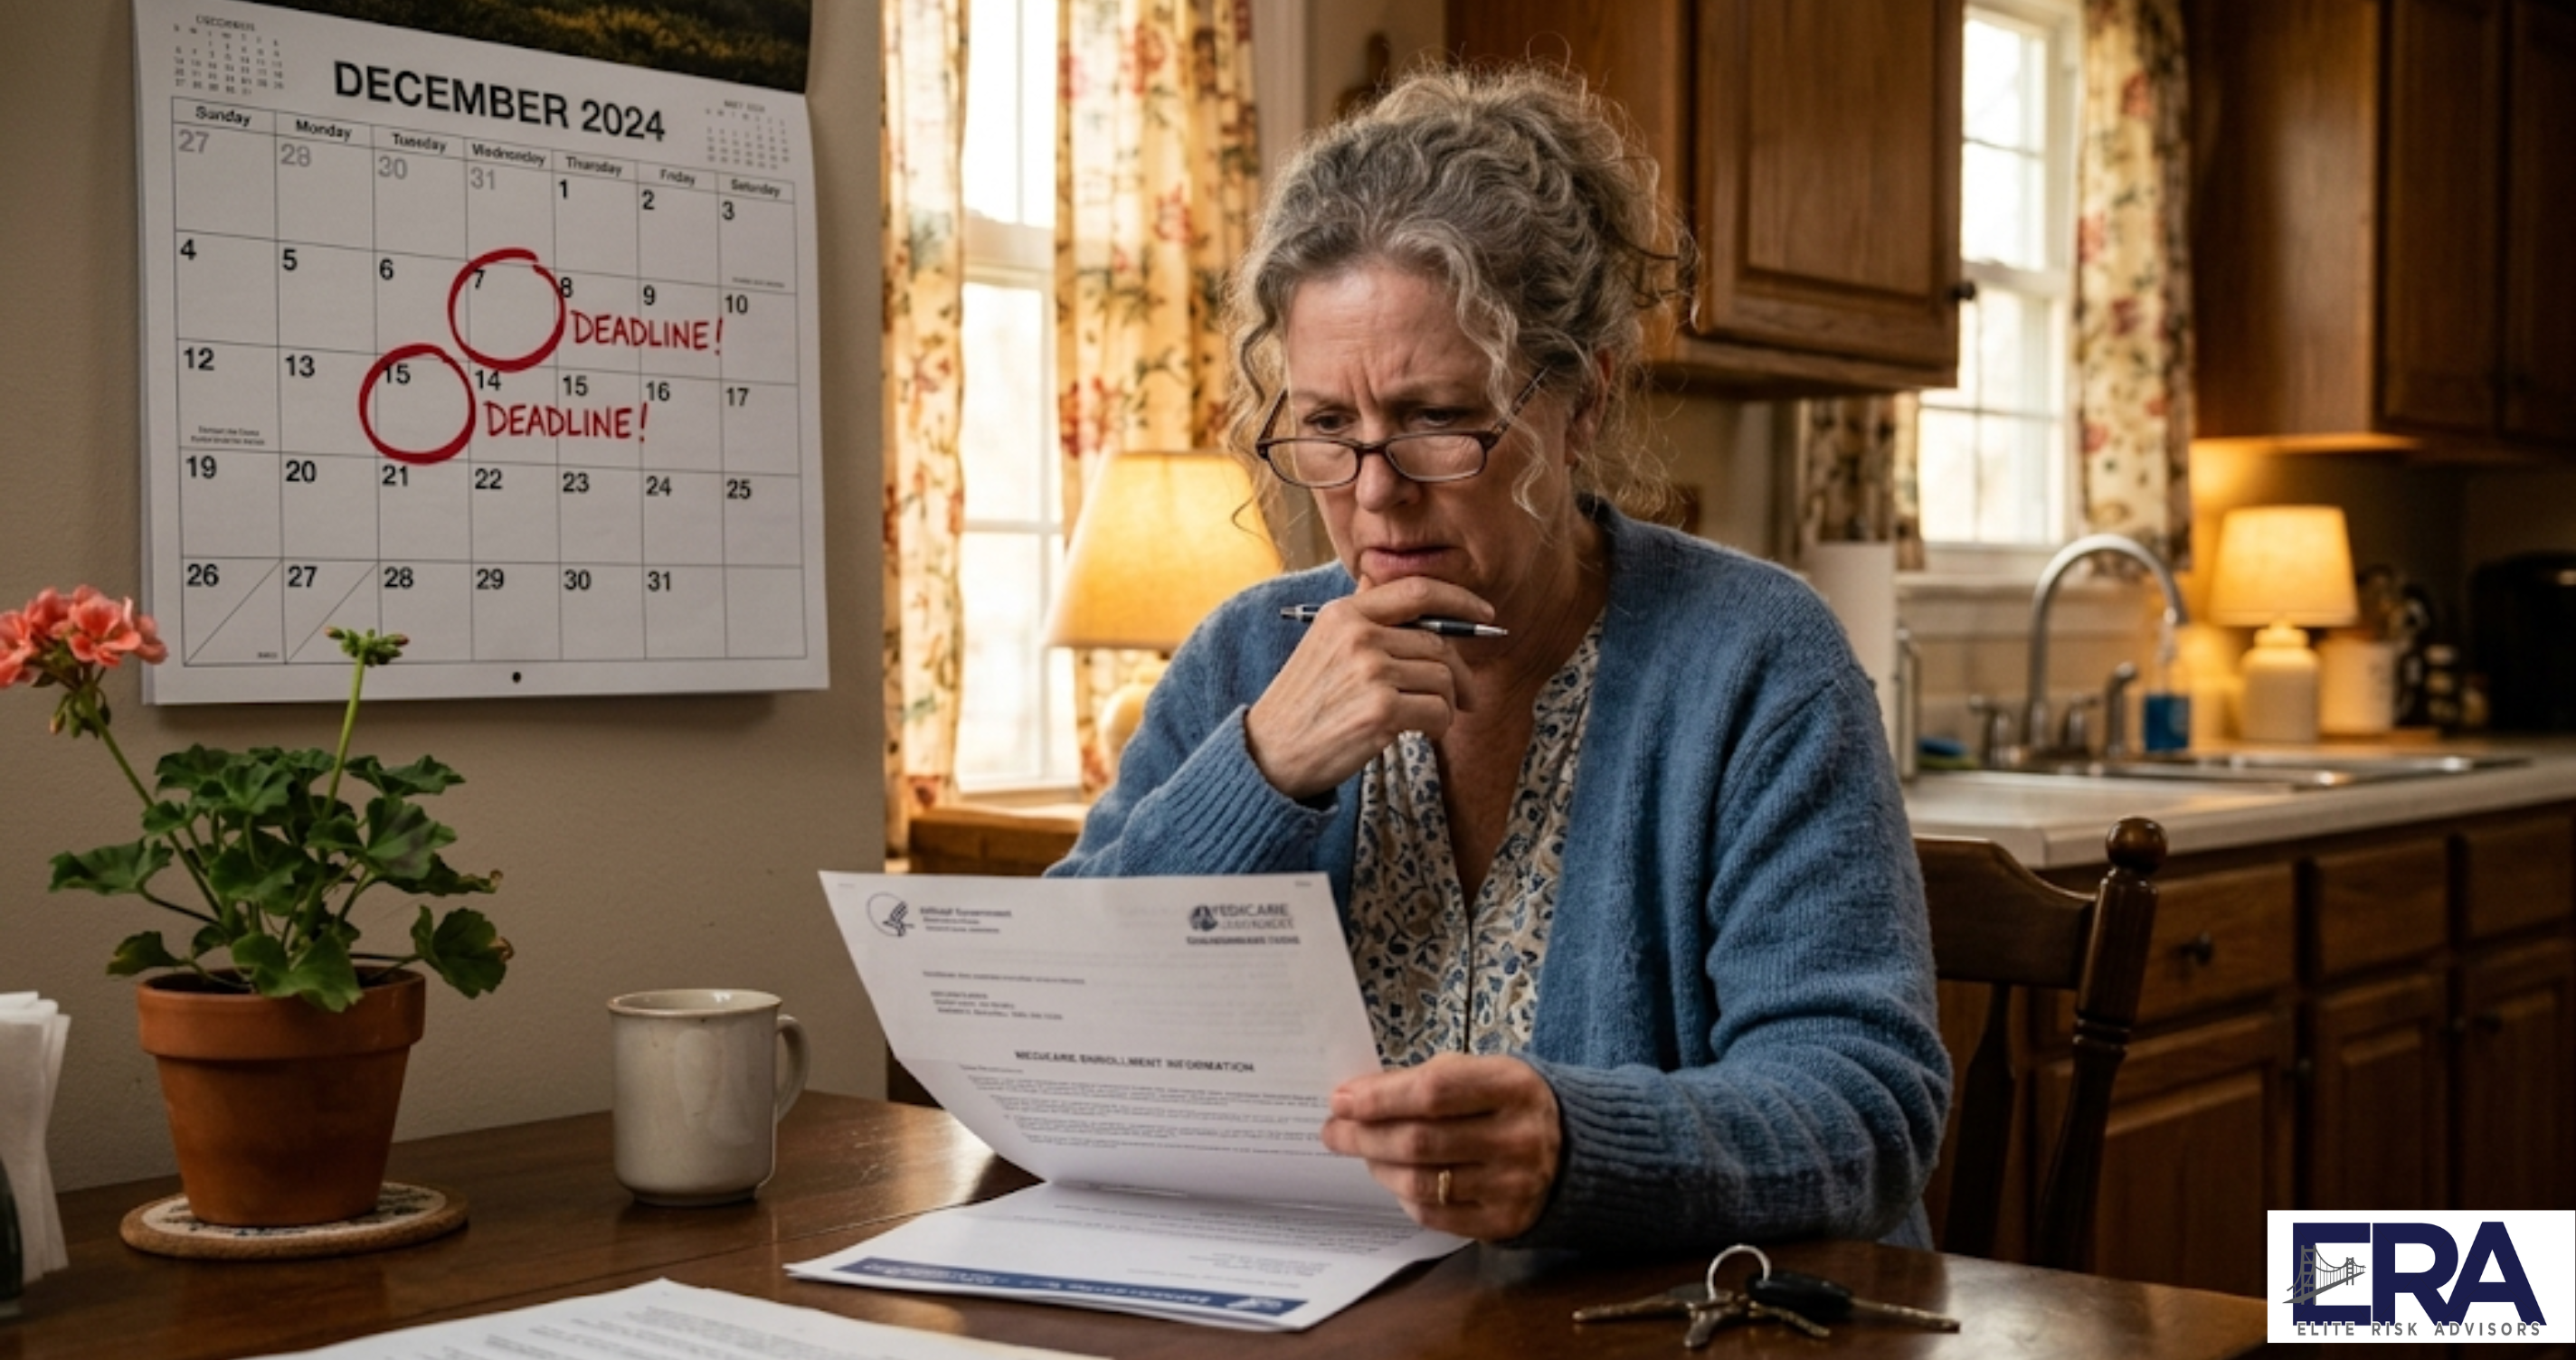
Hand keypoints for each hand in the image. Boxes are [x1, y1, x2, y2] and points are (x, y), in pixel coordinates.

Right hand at [1243, 579, 1493, 799]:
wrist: (1270, 753)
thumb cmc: (1304, 702)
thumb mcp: (1321, 644)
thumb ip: (1357, 614)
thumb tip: (1378, 576)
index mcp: (1345, 614)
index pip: (1418, 591)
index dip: (1460, 599)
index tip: (1485, 614)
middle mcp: (1358, 636)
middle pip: (1439, 644)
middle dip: (1460, 675)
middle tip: (1465, 698)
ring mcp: (1370, 672)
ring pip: (1444, 680)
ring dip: (1446, 705)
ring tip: (1428, 719)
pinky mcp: (1381, 711)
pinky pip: (1438, 711)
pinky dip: (1438, 726)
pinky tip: (1420, 732)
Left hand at [1320, 1053, 1561, 1239]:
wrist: (1575, 1149)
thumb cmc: (1510, 1103)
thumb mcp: (1480, 1073)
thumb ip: (1421, 1081)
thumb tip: (1354, 1096)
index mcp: (1512, 1087)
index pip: (1433, 1092)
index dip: (1380, 1098)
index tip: (1340, 1100)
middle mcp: (1518, 1138)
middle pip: (1419, 1141)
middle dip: (1364, 1136)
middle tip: (1334, 1131)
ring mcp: (1513, 1186)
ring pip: (1420, 1182)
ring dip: (1379, 1167)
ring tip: (1365, 1152)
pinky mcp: (1505, 1222)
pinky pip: (1434, 1215)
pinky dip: (1404, 1197)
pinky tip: (1396, 1178)